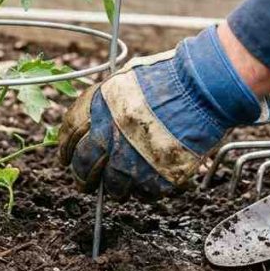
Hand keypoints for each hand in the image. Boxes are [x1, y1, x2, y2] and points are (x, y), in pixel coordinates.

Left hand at [58, 27, 268, 199]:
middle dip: (82, 177)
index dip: (65, 149)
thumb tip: (92, 124)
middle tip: (84, 182)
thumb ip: (106, 103)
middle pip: (85, 165)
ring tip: (118, 187)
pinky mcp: (157, 177)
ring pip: (113, 186)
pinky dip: (144, 191)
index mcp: (99, 107)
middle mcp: (109, 135)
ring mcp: (132, 159)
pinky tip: (147, 182)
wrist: (204, 89)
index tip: (65, 159)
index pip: (69, 134)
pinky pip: (144, 193)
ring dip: (114, 188)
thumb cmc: (169, 77)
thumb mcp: (126, 79)